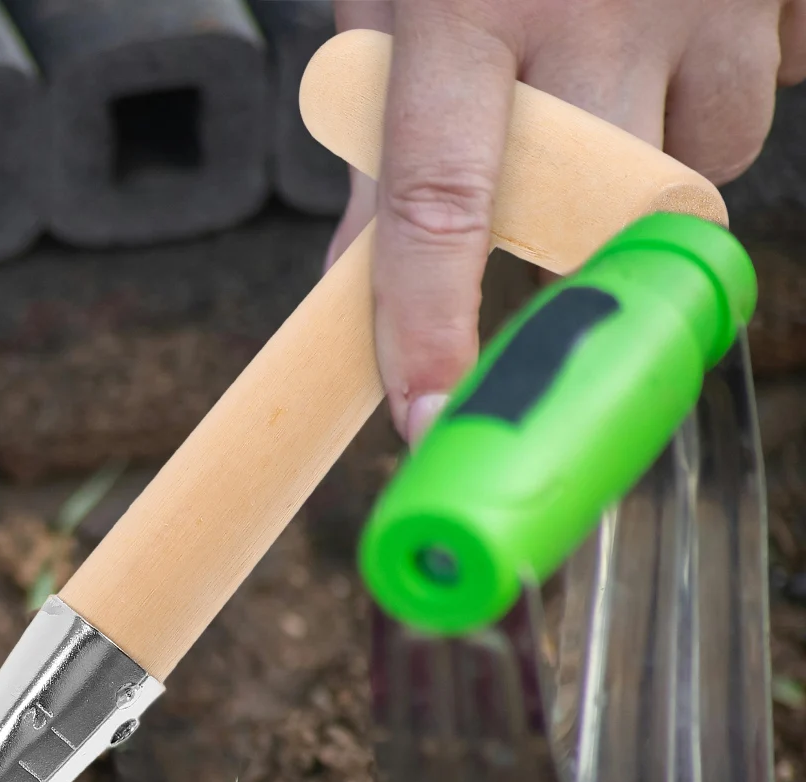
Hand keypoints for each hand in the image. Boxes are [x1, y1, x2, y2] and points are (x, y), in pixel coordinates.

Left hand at [330, 0, 805, 443]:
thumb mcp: (400, 2)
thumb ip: (377, 144)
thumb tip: (344, 290)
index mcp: (463, 4)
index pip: (437, 197)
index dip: (430, 321)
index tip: (425, 417)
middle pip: (600, 205)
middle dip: (583, 233)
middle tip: (562, 183)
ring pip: (693, 163)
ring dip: (650, 165)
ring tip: (617, 76)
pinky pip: (761, 99)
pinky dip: (713, 103)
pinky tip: (676, 40)